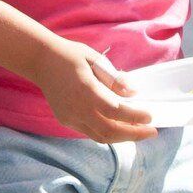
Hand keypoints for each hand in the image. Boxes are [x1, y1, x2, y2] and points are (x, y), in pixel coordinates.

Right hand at [29, 39, 156, 141]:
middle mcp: (76, 108)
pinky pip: (91, 132)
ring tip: (139, 132)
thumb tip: (133, 93)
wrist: (40, 60)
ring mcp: (69, 117)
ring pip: (100, 136)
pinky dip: (108, 132)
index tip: (150, 117)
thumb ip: (113, 78)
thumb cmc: (70, 55)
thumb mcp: (95, 59)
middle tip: (152, 131)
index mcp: (85, 90)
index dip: (135, 117)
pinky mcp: (66, 120)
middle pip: (110, 131)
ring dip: (122, 137)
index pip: (115, 111)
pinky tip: (120, 126)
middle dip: (133, 134)